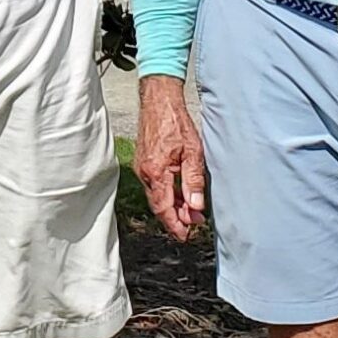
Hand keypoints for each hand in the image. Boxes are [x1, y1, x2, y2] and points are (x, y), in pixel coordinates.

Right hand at [134, 76, 208, 242]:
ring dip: (172, 205)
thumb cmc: (176, 124)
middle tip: (195, 223)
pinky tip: (180, 193)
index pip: (164, 208)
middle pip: (159, 205)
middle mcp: (145, 173)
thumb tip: (195, 207)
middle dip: (176, 217)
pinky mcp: (144, 162)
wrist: (159, 102)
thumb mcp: (193, 153)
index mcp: (156, 173)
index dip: (175, 225)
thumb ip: (193, 182)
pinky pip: (155, 185)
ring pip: (157, 196)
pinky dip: (167, 193)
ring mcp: (142, 168)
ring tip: (191, 210)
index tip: (186, 236)